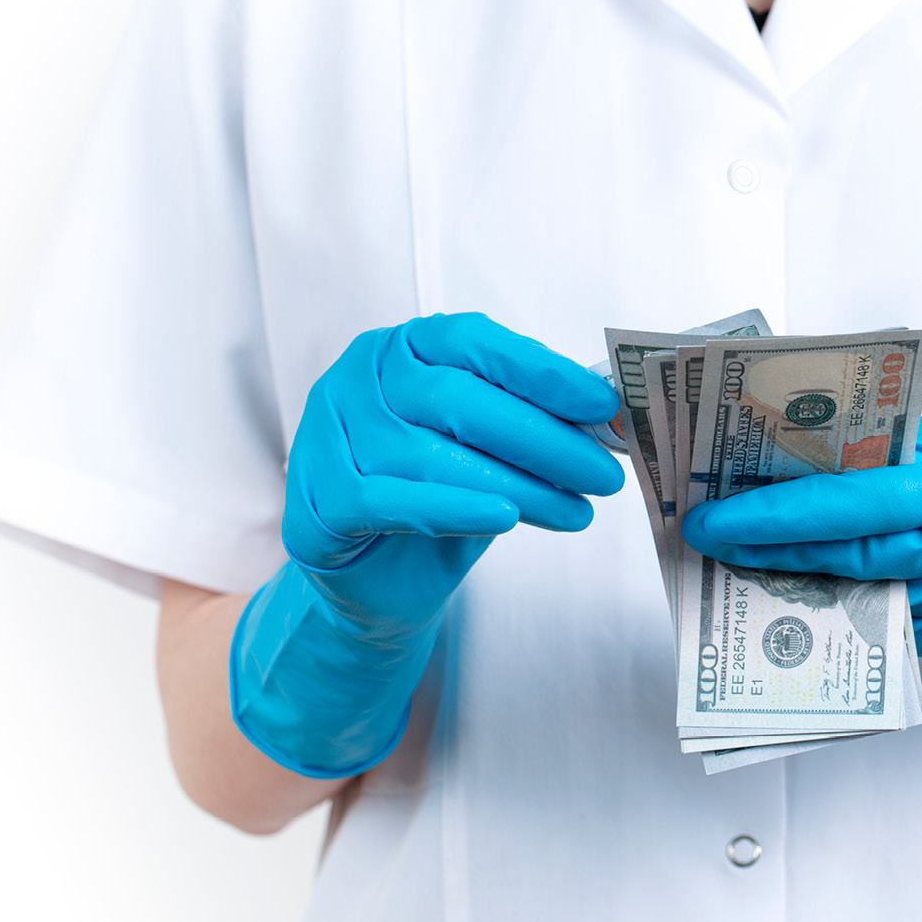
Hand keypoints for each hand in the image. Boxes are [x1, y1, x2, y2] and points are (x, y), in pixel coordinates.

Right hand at [232, 312, 622, 775]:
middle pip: (457, 401)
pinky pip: (390, 502)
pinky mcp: (317, 501)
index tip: (603, 404)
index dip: (543, 373)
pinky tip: (505, 518)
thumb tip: (603, 417)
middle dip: (543, 439)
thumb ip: (530, 420)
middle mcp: (358, 380)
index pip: (475, 343)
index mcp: (403, 348)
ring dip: (516, 485)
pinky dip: (455, 508)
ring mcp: (326, 436)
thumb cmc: (439, 494)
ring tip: (575, 511)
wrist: (380, 578)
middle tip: (602, 473)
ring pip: (429, 456)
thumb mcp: (488, 446)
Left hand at [680, 407, 921, 742]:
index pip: (867, 503)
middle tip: (717, 543)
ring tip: (784, 561)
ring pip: (878, 605)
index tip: (718, 517)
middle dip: (778, 553)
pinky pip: (913, 637)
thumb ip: (911, 449)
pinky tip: (888, 587)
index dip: (785, 513)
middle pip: (859, 563)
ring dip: (826, 584)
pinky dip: (886, 610)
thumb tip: (822, 456)